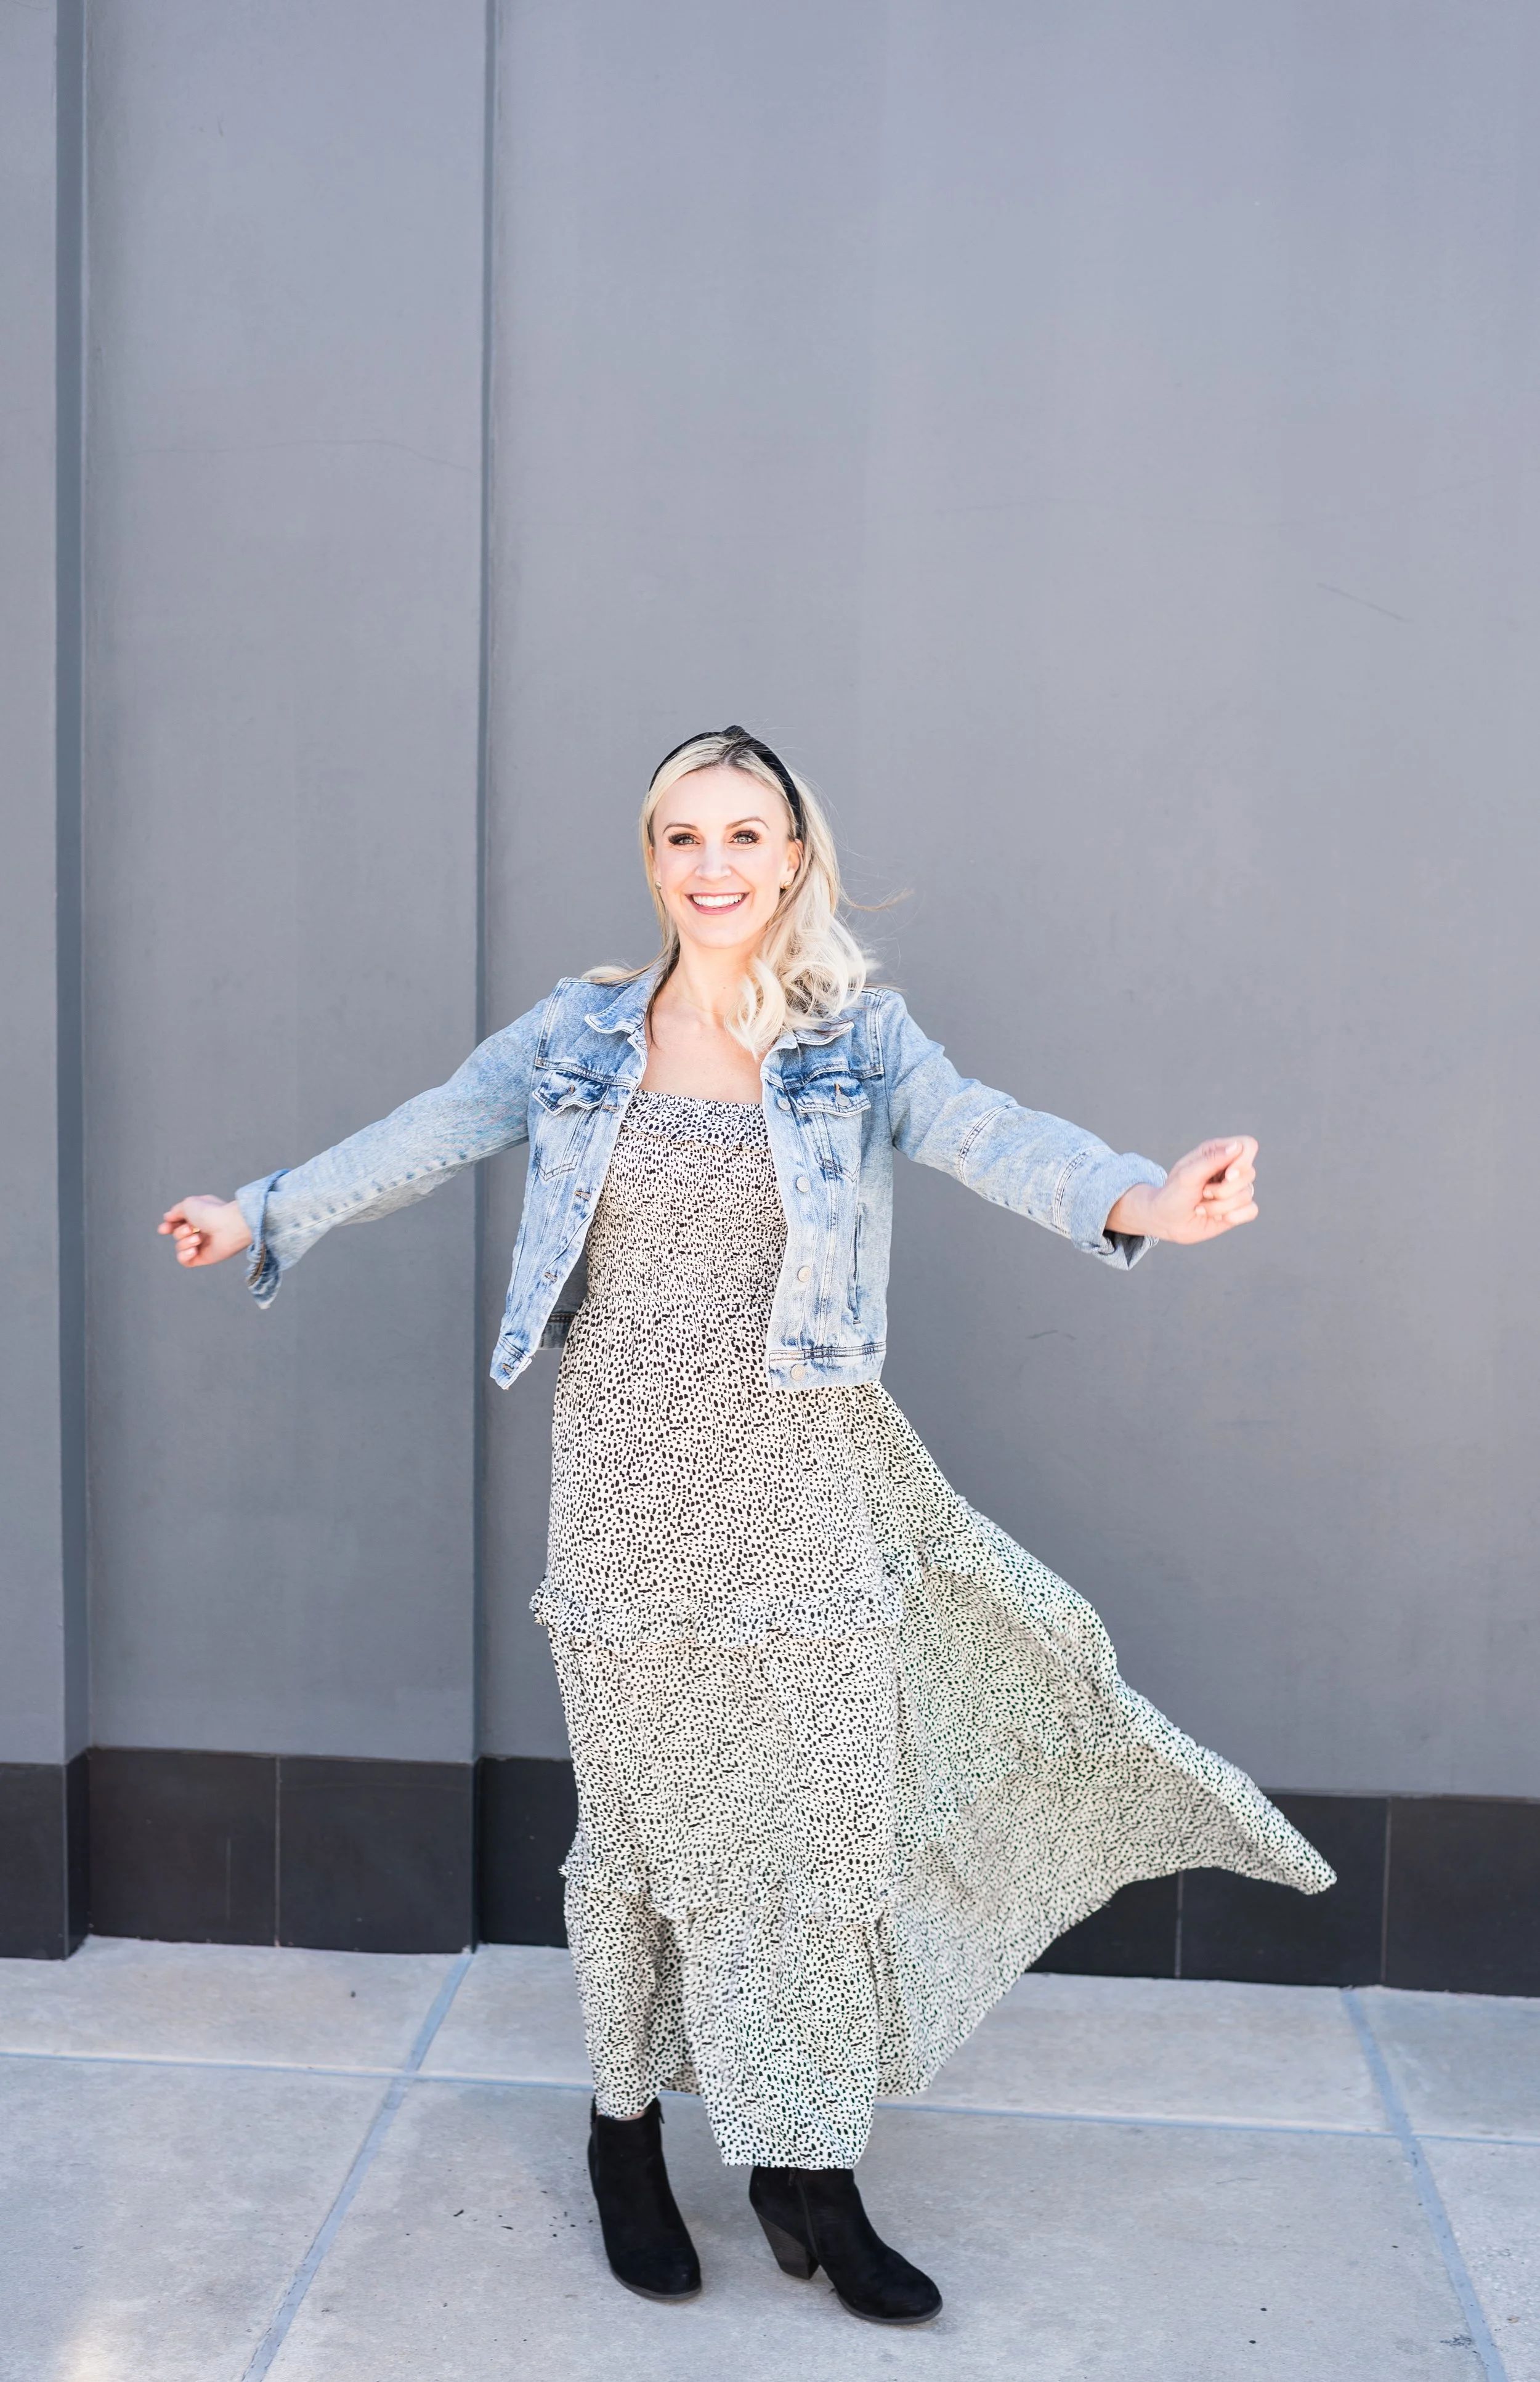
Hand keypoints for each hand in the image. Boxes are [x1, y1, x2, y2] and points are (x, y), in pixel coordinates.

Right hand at [158, 1195, 250, 1268]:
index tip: (164, 1229)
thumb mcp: (188, 1204)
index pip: (178, 1222)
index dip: (168, 1226)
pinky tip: (194, 1250)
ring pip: (179, 1247)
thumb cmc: (211, 1212)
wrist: (229, 1226)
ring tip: (198, 1239)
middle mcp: (200, 1229)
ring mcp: (203, 1244)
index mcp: (198, 1215)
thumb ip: (175, 1212)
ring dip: (185, 1242)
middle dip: (180, 1232)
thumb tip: (167, 1218)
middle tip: (191, 1229)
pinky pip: (185, 1261)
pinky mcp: (204, 1257)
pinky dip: (185, 1256)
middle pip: (177, 1235)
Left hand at [1105, 1138, 1258, 1244]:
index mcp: (1218, 1153)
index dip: (1243, 1160)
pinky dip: (1232, 1217)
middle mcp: (1231, 1169)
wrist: (1165, 1221)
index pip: (1248, 1145)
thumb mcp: (1187, 1174)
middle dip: (1223, 1189)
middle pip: (1249, 1173)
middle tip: (1203, 1193)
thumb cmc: (1173, 1194)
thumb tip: (1236, 1147)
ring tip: (1201, 1207)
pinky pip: (1252, 1211)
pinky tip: (1215, 1217)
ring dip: (1219, 1206)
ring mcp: (1236, 1190)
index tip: (1228, 1175)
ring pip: (1247, 1196)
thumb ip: (1212, 1160)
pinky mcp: (1239, 1209)